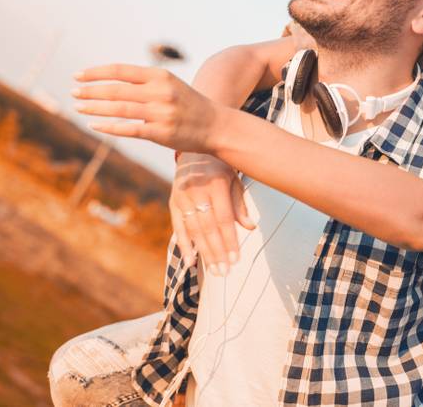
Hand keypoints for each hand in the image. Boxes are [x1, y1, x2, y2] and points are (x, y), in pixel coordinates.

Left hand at [72, 64, 220, 152]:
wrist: (216, 125)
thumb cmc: (189, 104)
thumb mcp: (170, 85)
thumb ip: (144, 82)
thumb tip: (110, 82)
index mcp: (160, 76)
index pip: (121, 71)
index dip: (96, 73)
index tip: (78, 75)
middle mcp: (160, 92)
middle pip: (116, 90)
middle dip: (90, 90)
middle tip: (73, 92)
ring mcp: (161, 113)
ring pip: (119, 109)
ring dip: (95, 107)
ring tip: (78, 106)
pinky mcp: (161, 133)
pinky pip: (129, 129)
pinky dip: (109, 127)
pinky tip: (94, 124)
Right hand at [170, 153, 254, 273]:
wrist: (194, 150)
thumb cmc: (220, 167)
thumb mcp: (234, 179)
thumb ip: (239, 203)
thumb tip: (250, 227)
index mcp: (215, 183)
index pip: (224, 218)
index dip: (230, 240)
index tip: (236, 259)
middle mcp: (196, 190)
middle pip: (208, 228)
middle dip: (217, 252)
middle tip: (225, 272)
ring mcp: (182, 197)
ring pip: (194, 230)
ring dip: (204, 253)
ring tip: (214, 271)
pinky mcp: (173, 202)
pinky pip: (178, 227)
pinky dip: (184, 244)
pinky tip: (191, 261)